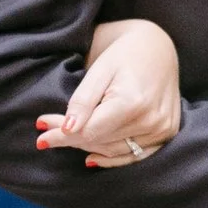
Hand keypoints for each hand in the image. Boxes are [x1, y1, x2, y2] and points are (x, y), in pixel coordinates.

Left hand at [37, 16, 182, 167]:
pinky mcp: (167, 133)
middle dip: (70, 139)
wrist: (158, 47)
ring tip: (65, 138)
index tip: (41, 137)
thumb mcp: (99, 70)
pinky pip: (135, 156)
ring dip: (87, 147)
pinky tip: (92, 158)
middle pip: (100, 141)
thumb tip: (67, 130)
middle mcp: (151, 120)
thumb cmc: (125, 54)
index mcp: (132, 102)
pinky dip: (112, 159)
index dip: (61, 136)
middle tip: (46, 131)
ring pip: (113, 150)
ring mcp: (162, 129)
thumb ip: (83, 101)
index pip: (89, 131)